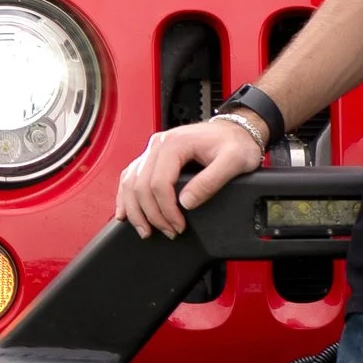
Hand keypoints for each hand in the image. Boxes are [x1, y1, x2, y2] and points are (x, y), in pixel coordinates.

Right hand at [114, 114, 264, 237]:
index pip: (158, 183)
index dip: (166, 210)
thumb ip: (210, 181)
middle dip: (152, 215)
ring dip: (135, 210)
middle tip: (168, 232)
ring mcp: (153, 150)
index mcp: (175, 143)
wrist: (236, 130)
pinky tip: (125, 212)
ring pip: (130, 183)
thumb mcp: (233, 161)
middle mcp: (159, 144)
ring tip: (146, 230)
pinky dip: (126, 196)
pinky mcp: (153, 157)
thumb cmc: (236, 142)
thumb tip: (186, 202)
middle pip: (140, 186)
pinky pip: (130, 177)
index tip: (179, 226)